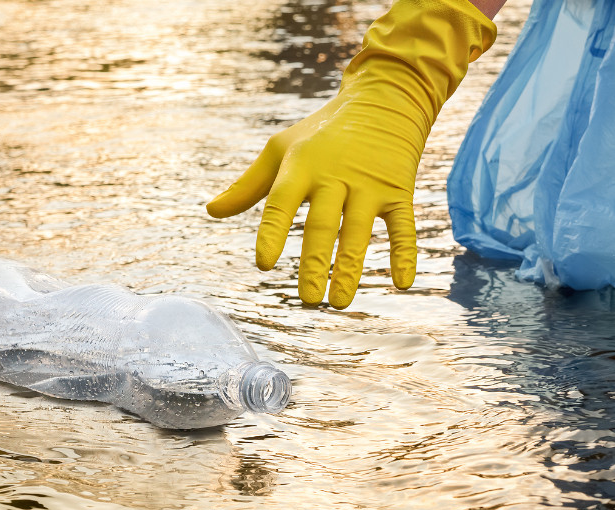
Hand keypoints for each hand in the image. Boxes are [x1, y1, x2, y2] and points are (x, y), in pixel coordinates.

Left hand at [207, 0, 495, 308]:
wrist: (383, 102)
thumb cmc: (322, 134)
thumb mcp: (281, 149)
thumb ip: (249, 185)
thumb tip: (211, 211)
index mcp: (301, 167)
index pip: (282, 203)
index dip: (272, 232)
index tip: (263, 264)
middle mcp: (335, 177)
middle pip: (323, 225)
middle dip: (316, 263)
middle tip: (308, 301)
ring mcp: (369, 185)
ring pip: (359, 231)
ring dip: (350, 268)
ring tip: (339, 302)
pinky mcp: (399, 191)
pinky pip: (403, 226)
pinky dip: (404, 253)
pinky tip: (402, 283)